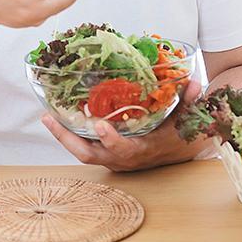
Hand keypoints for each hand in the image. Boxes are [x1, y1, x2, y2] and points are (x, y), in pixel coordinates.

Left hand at [42, 78, 209, 171]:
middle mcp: (122, 158)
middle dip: (68, 139)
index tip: (100, 124)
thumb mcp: (187, 118)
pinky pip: (83, 146)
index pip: (124, 150)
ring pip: (82, 151)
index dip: (112, 140)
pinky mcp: (104, 153)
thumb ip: (189, 101)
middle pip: (89, 155)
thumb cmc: (178, 134)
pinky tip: (56, 117)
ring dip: (63, 135)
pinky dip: (69, 133)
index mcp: (142, 149)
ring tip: (47, 116)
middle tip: (50, 119)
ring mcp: (111, 157)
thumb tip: (194, 83)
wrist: (176, 152)